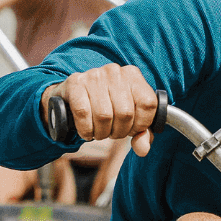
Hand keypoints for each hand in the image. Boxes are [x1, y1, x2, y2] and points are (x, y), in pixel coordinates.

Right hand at [44, 64, 159, 156]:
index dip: (141, 124)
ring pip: (104, 115)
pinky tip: (87, 131)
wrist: (72, 97)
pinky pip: (83, 113)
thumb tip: (143, 149)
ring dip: (101, 133)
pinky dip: (86, 130)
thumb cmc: (107, 107)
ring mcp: (94, 75)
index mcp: (133, 75)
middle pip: (125, 112)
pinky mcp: (75, 83)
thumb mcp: (129, 118)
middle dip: (119, 131)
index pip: (148, 104)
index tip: (132, 129)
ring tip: (99, 131)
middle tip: (112, 132)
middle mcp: (115, 72)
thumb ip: (142, 134)